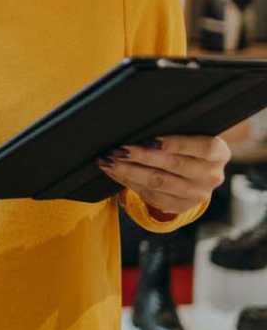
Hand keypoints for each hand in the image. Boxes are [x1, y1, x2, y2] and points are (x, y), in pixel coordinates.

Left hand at [97, 134, 229, 218]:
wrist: (196, 174)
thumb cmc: (188, 146)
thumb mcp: (191, 135)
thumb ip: (176, 130)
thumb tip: (142, 123)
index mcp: (219, 154)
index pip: (203, 147)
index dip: (177, 143)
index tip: (151, 139)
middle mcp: (211, 176)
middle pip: (174, 166)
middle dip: (143, 156)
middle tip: (120, 149)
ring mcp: (196, 194)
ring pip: (158, 182)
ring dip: (129, 171)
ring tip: (110, 160)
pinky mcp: (179, 206)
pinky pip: (149, 194)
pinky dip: (128, 181)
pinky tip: (113, 171)